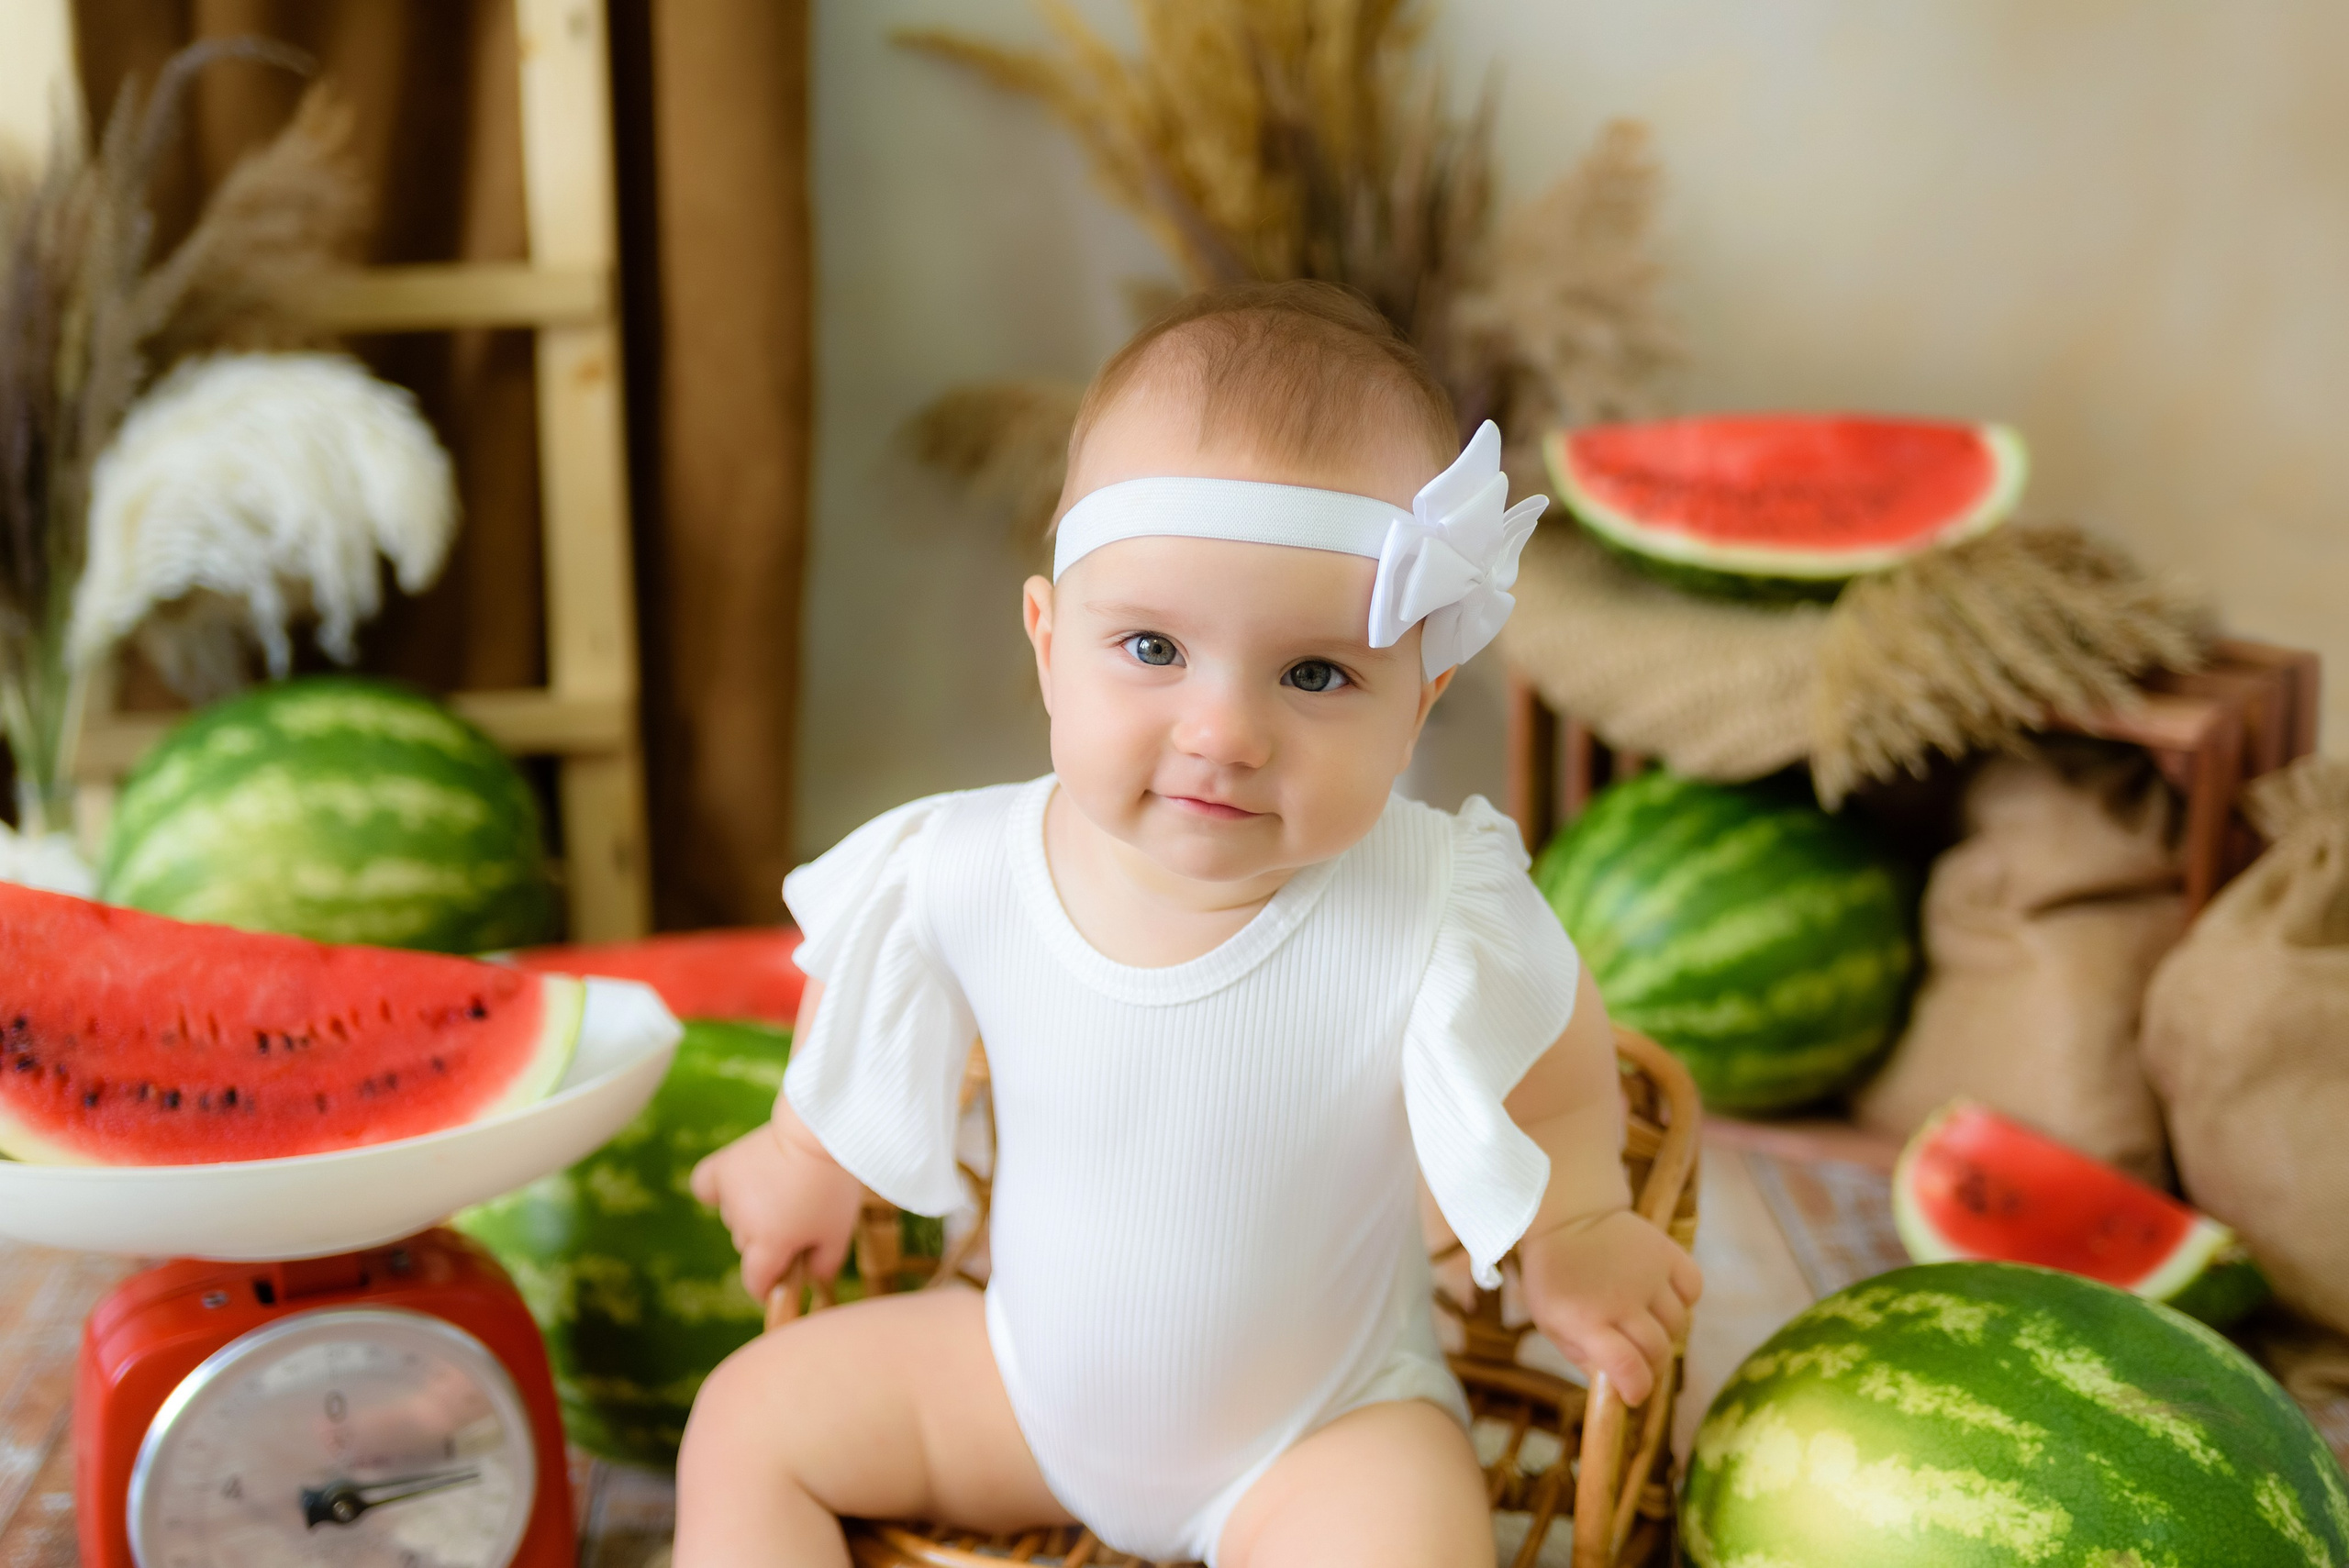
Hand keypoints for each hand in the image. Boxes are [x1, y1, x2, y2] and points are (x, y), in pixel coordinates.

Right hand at [688, 1109, 863, 1300]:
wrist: (822, 1134)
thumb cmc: (833, 1187)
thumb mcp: (838, 1233)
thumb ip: (823, 1266)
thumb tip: (808, 1281)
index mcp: (768, 1244)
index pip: (756, 1281)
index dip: (768, 1285)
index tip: (780, 1279)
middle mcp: (742, 1223)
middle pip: (747, 1247)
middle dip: (768, 1242)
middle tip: (797, 1218)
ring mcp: (730, 1193)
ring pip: (733, 1218)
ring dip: (751, 1212)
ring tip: (782, 1189)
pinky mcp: (724, 1165)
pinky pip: (705, 1186)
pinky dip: (716, 1190)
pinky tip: (736, 1187)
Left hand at [1516, 1208, 1701, 1407]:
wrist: (1566, 1216)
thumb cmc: (1556, 1278)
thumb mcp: (1552, 1323)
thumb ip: (1584, 1357)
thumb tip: (1619, 1386)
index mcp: (1586, 1320)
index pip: (1628, 1368)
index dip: (1637, 1390)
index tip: (1634, 1395)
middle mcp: (1621, 1298)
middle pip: (1657, 1351)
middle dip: (1651, 1366)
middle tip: (1638, 1360)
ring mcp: (1647, 1273)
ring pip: (1679, 1325)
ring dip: (1665, 1333)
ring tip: (1644, 1322)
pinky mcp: (1666, 1251)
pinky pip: (1693, 1289)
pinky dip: (1684, 1300)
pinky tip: (1662, 1297)